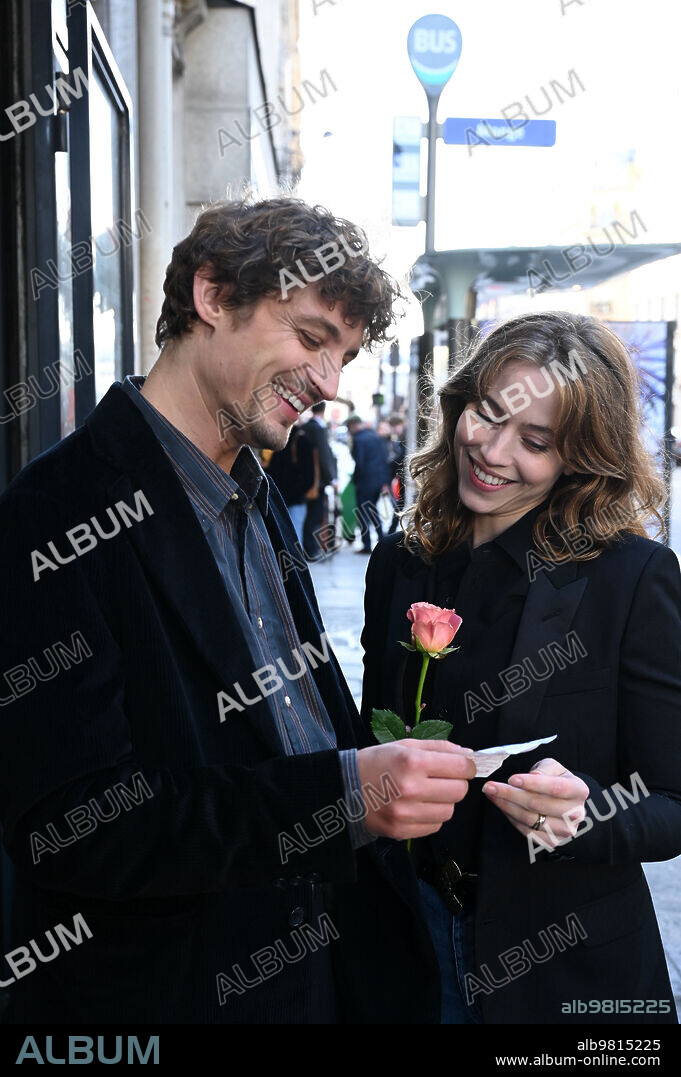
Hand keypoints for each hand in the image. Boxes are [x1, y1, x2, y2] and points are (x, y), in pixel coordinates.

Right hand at [356, 740, 475, 840]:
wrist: (343, 789)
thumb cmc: (374, 763)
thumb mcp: (403, 746)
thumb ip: (438, 747)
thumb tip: (469, 754)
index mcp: (412, 762)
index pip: (460, 767)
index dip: (468, 765)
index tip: (464, 765)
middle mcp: (410, 788)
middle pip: (459, 791)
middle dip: (457, 783)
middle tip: (444, 779)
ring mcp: (406, 813)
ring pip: (449, 811)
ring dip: (444, 801)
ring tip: (427, 793)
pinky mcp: (402, 831)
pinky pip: (435, 826)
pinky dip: (432, 816)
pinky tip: (418, 806)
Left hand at [482, 757, 588, 844]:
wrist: (565, 804)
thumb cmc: (557, 781)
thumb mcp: (554, 767)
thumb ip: (545, 769)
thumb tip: (534, 776)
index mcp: (579, 790)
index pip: (555, 787)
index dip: (532, 784)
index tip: (511, 778)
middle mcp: (575, 813)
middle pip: (538, 804)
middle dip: (510, 794)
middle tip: (490, 786)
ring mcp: (565, 830)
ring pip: (530, 819)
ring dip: (506, 806)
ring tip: (491, 794)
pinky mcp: (553, 842)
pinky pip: (527, 831)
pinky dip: (511, 818)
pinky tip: (501, 805)